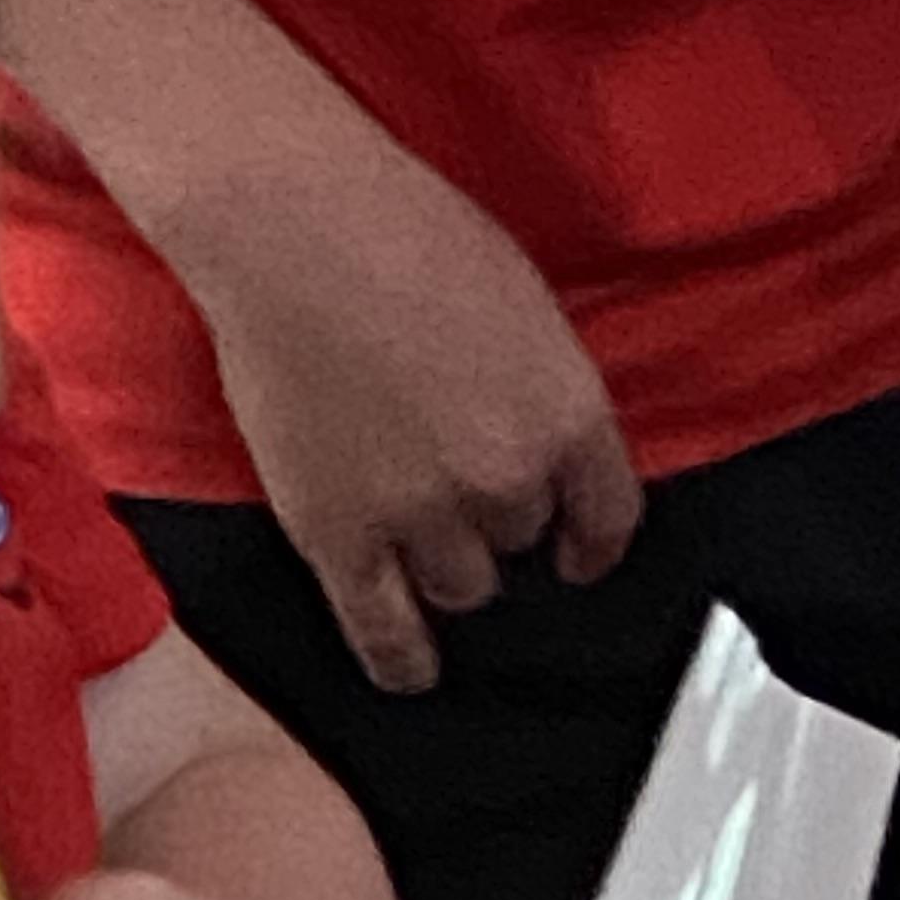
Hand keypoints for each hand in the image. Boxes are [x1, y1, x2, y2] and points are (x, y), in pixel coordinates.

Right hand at [176, 65, 642, 691]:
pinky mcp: (339, 536)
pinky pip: (384, 627)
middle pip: (520, 542)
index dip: (591, 542)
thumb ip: (545, 391)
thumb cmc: (406, 231)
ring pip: (463, 589)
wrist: (292, 226)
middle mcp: (507, 481)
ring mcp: (421, 515)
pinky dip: (402, 658)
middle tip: (454, 485)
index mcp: (567, 416)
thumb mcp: (523, 304)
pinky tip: (412, 672)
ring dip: (449, 569)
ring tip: (421, 543)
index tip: (576, 556)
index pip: (608, 517)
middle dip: (497, 521)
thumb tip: (546, 452)